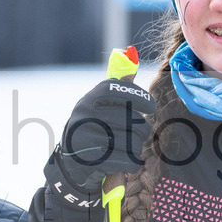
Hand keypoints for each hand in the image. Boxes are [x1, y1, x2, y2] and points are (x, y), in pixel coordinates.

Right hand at [45, 78, 154, 206]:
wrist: (71, 166)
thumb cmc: (94, 132)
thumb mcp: (99, 108)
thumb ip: (116, 88)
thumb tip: (132, 55)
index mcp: (89, 100)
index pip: (117, 90)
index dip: (139, 97)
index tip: (151, 107)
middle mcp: (85, 116)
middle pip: (131, 120)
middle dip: (142, 130)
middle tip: (140, 134)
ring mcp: (87, 138)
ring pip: (132, 141)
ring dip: (137, 148)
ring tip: (129, 149)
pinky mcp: (92, 160)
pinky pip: (128, 160)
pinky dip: (133, 164)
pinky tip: (128, 163)